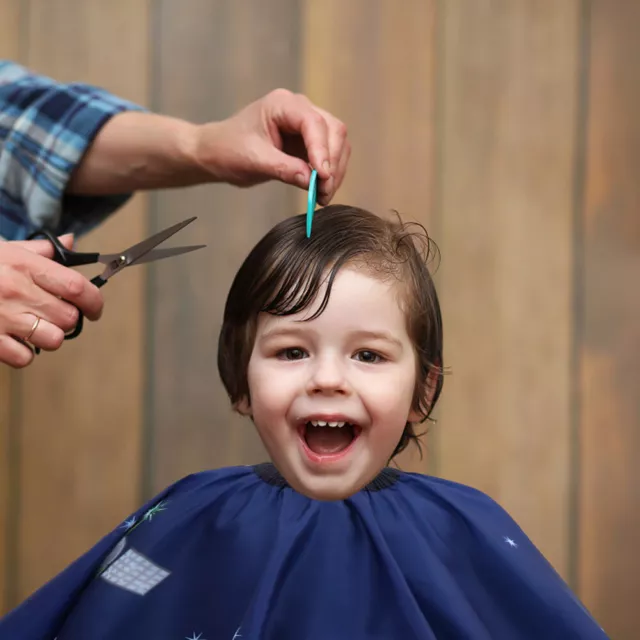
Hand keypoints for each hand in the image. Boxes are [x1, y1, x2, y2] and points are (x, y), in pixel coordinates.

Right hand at [0, 235, 103, 367]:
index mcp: (23, 265)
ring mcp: (1, 317)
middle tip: (52, 315)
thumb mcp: (4, 250)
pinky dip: (23, 353)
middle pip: (69, 318)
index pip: (77, 287)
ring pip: (52, 340)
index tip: (94, 309)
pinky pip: (25, 358)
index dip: (94, 301)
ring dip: (47, 337)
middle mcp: (16, 290)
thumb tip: (71, 243)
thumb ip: (40, 250)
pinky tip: (12, 339)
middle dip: (66, 320)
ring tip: (32, 327)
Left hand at [194, 89, 350, 204]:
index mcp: (282, 105)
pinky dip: (329, 174)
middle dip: (332, 163)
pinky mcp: (308, 143)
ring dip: (335, 171)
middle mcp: (299, 110)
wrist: (216, 153)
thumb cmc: (228, 150)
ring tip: (322, 196)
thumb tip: (313, 181)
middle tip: (324, 192)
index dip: (322, 150)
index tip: (323, 177)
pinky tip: (320, 192)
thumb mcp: (254, 161)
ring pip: (336, 143)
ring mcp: (306, 126)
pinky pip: (329, 156)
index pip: (313, 123)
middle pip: (332, 131)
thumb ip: (284, 169)